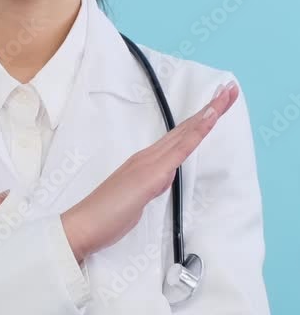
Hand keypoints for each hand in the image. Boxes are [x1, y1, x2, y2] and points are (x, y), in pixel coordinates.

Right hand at [61, 80, 239, 261]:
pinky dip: (196, 132)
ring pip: (186, 133)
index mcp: (146, 161)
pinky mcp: (152, 173)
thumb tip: (163, 178)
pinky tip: (209, 119)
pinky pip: (180, 149)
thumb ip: (151, 185)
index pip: (180, 137)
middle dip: (210, 109)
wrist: (84, 224)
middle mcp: (149, 156)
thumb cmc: (107, 215)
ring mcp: (150, 162)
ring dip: (208, 113)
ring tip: (226, 96)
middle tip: (230, 90)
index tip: (218, 105)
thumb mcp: (137, 199)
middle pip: (186, 129)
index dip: (200, 121)